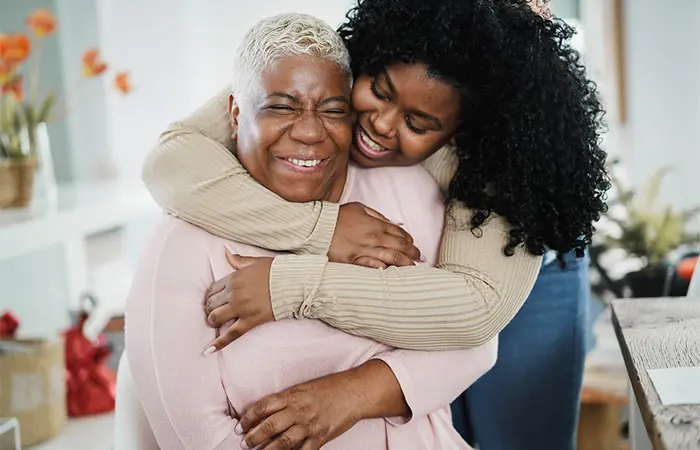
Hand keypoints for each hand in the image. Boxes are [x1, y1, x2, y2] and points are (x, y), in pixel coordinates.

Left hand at [203, 250, 273, 353]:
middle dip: (210, 309)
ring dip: (212, 322)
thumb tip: (226, 252)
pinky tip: (208, 351)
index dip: (210, 296)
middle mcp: (234, 293)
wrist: (294, 283)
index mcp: (234, 278)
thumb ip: (239, 260)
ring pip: (216, 318)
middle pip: (211, 304)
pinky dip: (219, 343)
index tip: (212, 300)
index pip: (212, 289)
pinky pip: (231, 334)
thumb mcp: (256, 262)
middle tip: (214, 312)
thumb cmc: (277, 271)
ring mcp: (241, 308)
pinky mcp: (250, 321)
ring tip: (215, 323)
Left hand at [237, 370, 363, 449]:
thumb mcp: (303, 387)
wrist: (354, 391)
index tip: (240, 426)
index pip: (264, 406)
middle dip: (254, 437)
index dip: (249, 417)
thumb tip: (265, 412)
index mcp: (292, 395)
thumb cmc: (329, 387)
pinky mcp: (321, 437)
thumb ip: (285, 399)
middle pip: (270, 426)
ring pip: (283, 442)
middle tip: (245, 443)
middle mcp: (299, 410)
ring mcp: (310, 425)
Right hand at [330, 202, 421, 268]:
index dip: (409, 240)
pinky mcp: (353, 261)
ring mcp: (364, 250)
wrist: (318, 227)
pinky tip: (392, 272)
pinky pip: (372, 267)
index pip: (399, 233)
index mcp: (375, 224)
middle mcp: (373, 238)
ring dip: (404, 263)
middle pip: (399, 247)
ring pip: (390, 258)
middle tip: (419, 257)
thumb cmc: (338, 216)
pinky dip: (384, 269)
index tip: (413, 244)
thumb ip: (377, 215)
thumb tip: (393, 223)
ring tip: (413, 268)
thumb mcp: (359, 207)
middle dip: (412, 253)